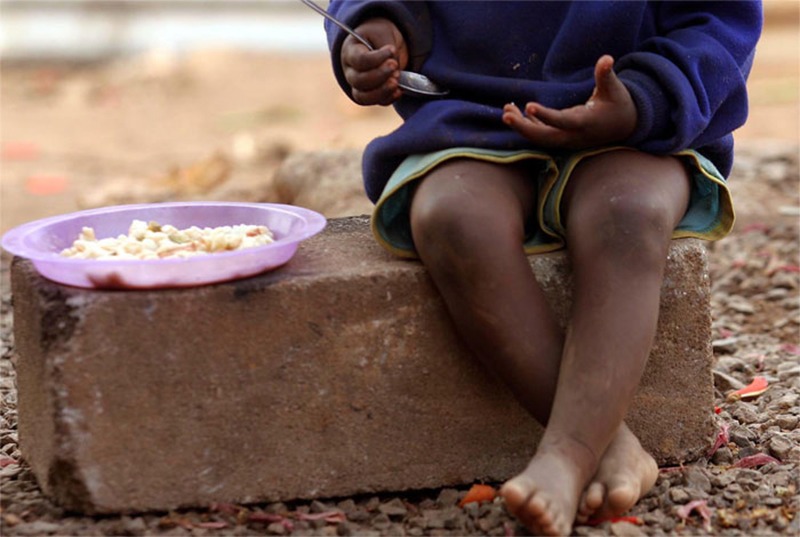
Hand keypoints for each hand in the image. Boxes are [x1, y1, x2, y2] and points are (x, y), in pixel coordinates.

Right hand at [341, 18, 407, 105]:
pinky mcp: (372, 95)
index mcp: (350, 52)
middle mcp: (350, 71)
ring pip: (363, 97)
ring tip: (396, 81)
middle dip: (379, 75)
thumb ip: (387, 50)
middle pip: (359, 81)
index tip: (392, 50)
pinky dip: (388, 98)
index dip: (376, 58)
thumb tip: (395, 70)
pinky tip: (399, 90)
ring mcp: (359, 86)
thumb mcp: (383, 33)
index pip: (359, 60)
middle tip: (394, 65)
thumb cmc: (379, 35)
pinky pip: (377, 102)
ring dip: (382, 91)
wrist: (384, 43)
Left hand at [502, 55, 637, 148]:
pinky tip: (515, 112)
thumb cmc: (618, 104)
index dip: (546, 115)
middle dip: (524, 127)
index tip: (529, 105)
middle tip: (506, 114)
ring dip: (522, 125)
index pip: (562, 121)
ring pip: (540, 138)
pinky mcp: (562, 139)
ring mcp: (566, 140)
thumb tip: (606, 59)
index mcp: (585, 122)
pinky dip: (529, 125)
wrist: (624, 126)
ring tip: (506, 110)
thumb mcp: (614, 89)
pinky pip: (542, 134)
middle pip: (545, 137)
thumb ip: (606, 75)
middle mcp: (573, 135)